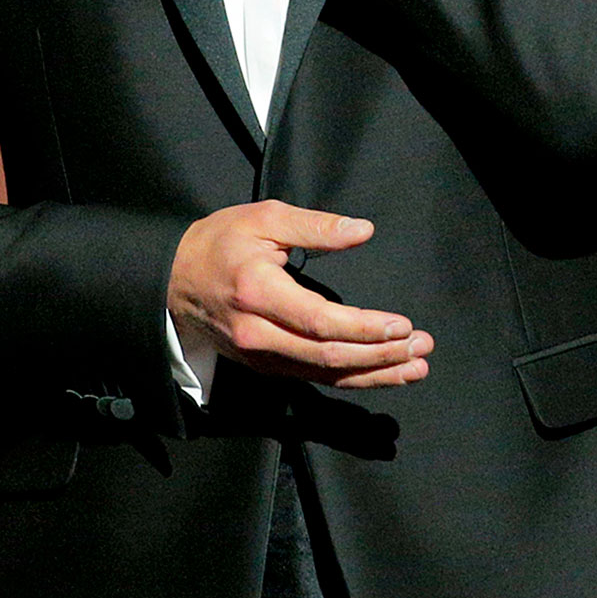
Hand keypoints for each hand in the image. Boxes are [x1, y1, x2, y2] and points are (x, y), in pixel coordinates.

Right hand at [167, 200, 433, 389]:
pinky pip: (313, 377)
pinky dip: (351, 378)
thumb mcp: (264, 218)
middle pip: (328, 357)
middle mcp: (259, 334)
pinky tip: (382, 373)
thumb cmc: (221, 243)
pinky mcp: (264, 366)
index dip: (364, 329)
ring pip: (324, 375)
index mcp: (259, 293)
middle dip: (380, 356)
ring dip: (374, 374)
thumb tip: (363, 230)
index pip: (320, 322)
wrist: (173, 280)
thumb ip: (315, 226)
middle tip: (422, 347)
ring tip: (415, 367)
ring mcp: (260, 356)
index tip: (402, 326)